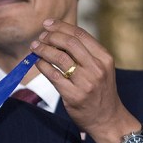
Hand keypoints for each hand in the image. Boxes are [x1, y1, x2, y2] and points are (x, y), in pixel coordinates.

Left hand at [29, 19, 139, 142]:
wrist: (107, 119)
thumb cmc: (100, 91)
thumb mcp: (101, 68)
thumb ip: (85, 53)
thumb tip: (58, 36)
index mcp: (104, 58)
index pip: (80, 34)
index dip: (61, 26)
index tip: (47, 24)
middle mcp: (96, 68)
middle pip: (69, 43)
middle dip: (50, 36)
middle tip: (40, 37)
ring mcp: (85, 82)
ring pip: (59, 58)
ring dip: (43, 49)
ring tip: (34, 47)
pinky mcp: (73, 95)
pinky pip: (53, 75)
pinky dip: (42, 65)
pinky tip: (38, 62)